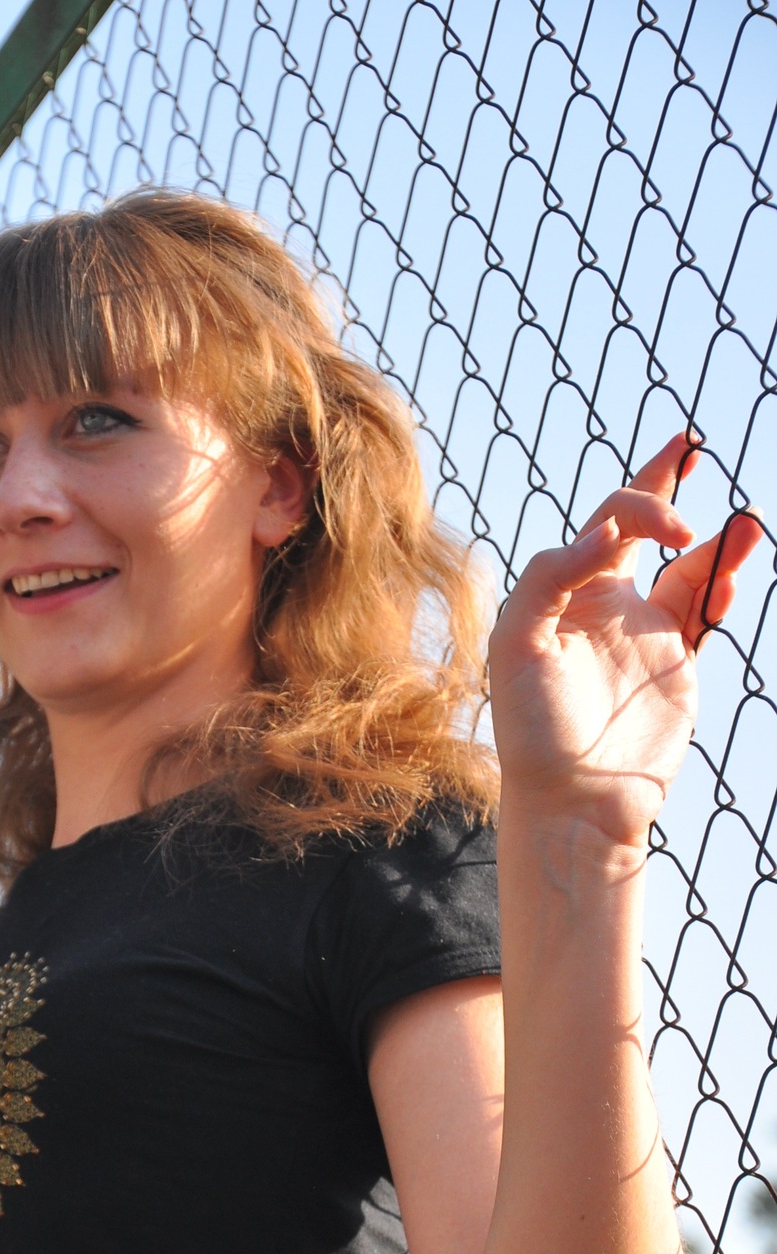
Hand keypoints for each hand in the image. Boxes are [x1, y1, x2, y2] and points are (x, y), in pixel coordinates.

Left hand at [487, 433, 764, 847]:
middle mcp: (603, 603)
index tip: (661, 529)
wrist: (574, 798)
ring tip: (748, 522)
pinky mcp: (676, 661)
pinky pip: (704, 608)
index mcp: (563, 592)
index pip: (603, 523)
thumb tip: (603, 535)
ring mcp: (644, 631)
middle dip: (663, 484)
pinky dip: (721, 585)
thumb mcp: (516, 646)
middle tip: (691, 444)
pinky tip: (732, 572)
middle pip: (639, 526)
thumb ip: (549, 578)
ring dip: (717, 541)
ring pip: (689, 566)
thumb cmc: (533, 728)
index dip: (636, 502)